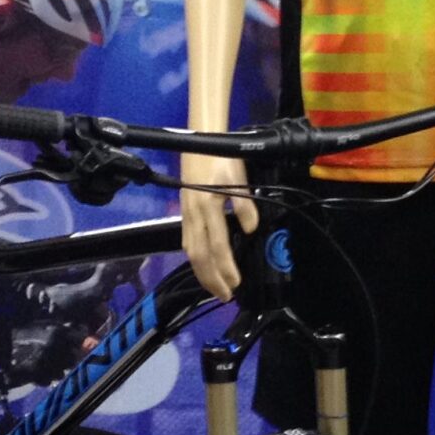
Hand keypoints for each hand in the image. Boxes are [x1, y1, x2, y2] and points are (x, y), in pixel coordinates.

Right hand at [180, 153, 257, 300]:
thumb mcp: (239, 177)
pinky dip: (194, 258)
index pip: (217, 245)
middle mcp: (194, 214)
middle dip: (212, 278)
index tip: (236, 283)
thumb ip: (244, 204)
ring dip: (202, 272)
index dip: (226, 267)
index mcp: (208, 206)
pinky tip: (201, 265)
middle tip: (225, 296)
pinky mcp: (184, 211)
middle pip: (200, 255)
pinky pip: (187, 240)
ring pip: (191, 250)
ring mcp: (187, 213)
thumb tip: (250, 230)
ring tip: (214, 287)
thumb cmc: (222, 157)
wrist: (200, 138)